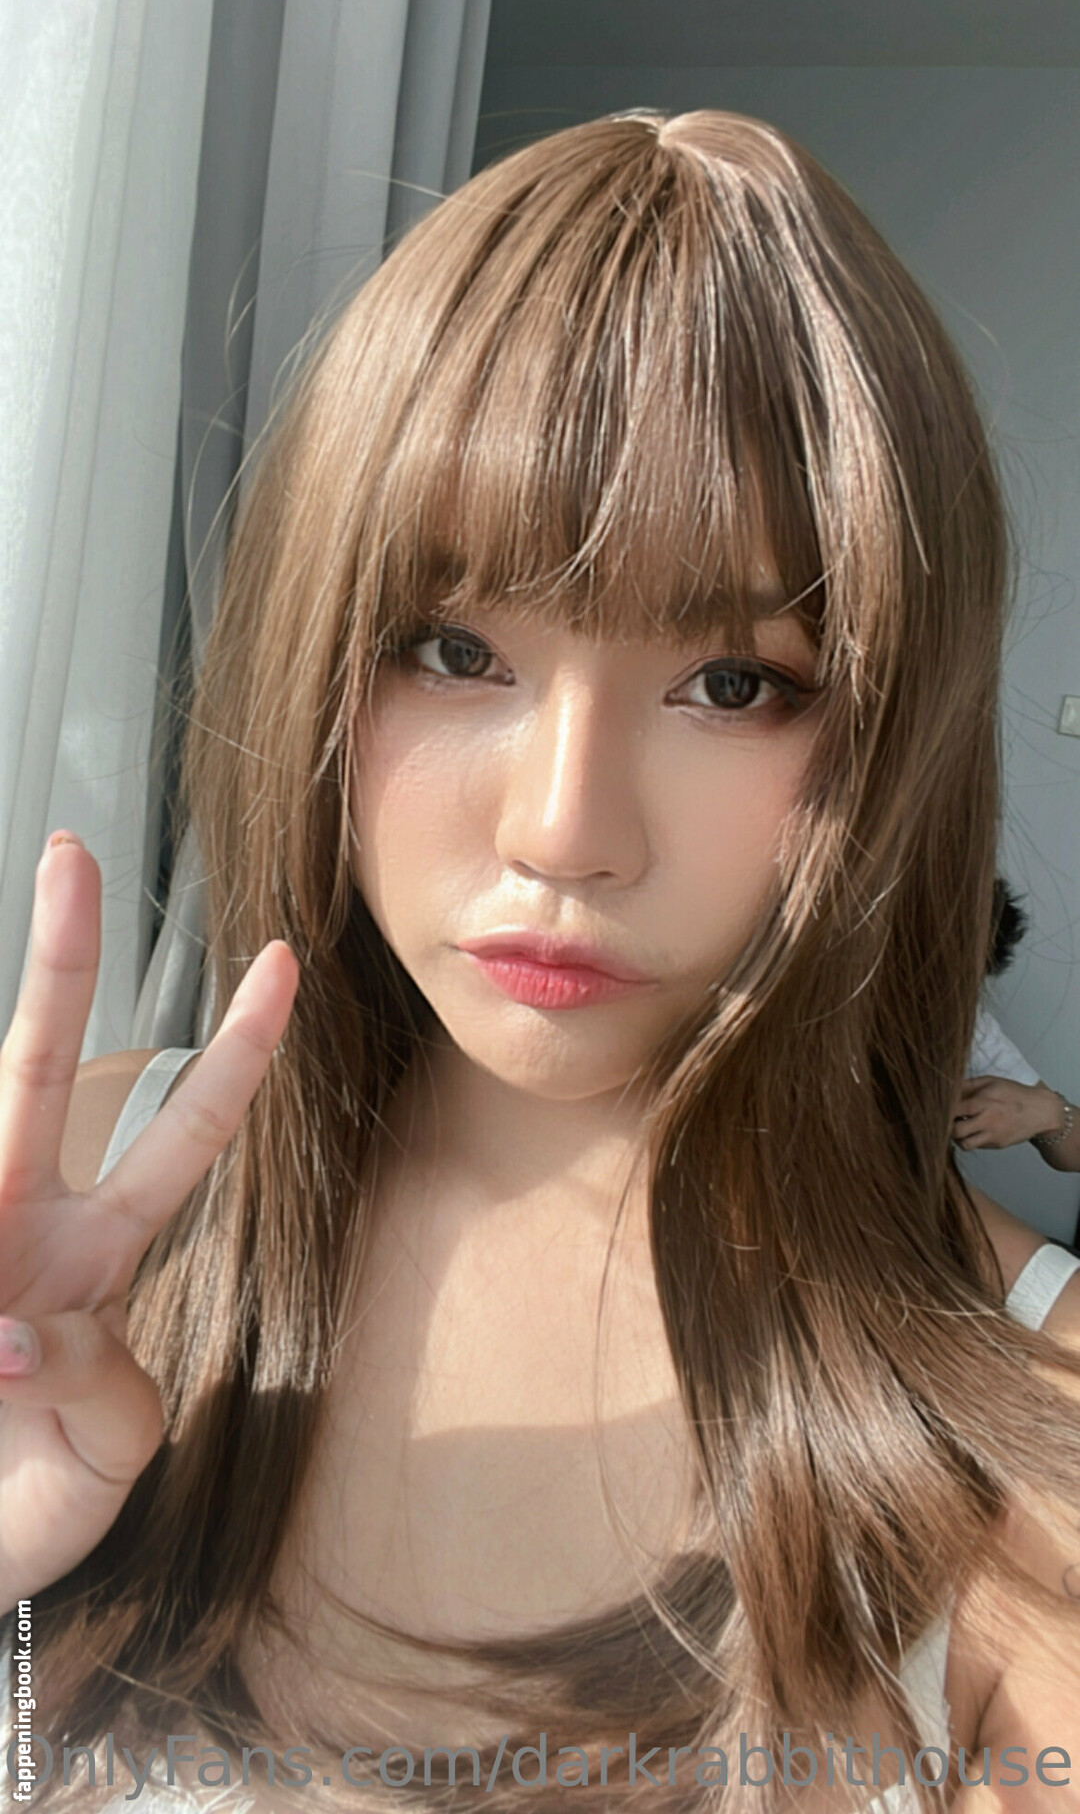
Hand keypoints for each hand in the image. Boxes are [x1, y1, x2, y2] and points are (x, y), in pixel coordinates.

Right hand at [0, 834, 298, 1612]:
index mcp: (92, 1256)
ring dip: (3, 1314)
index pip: (180, 1131)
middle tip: (72, 852)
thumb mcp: (105, 1463)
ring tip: (10, 1379)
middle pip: (38, 1066)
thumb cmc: (19, 1510)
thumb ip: (105, 1399)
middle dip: (63, 958)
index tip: (282, 961)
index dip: (237, 1052)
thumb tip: (25, 1334)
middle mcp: (18, 1230)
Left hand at [951, 1075, 1063, 1150]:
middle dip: (947, 1126)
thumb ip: (967, 1085)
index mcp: (983, 1102)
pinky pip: (977, 1146)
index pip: (953, 1110)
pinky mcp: (997, 1145)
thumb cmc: (1014, 1093)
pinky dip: (972, 1140)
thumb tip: (946, 1086)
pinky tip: (974, 1130)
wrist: (1040, 1111)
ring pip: (964, 1144)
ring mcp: (992, 1135)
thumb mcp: (991, 1082)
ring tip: (960, 1127)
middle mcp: (986, 1120)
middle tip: (948, 1120)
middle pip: (955, 1131)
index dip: (943, 1110)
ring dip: (957, 1137)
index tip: (940, 1107)